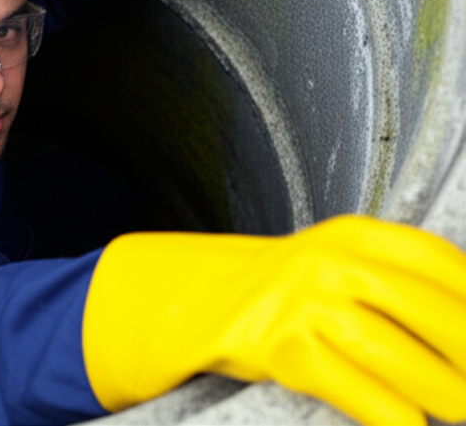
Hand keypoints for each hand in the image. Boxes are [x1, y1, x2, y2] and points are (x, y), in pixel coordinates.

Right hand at [83, 215, 465, 424]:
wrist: (201, 299)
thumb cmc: (290, 290)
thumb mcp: (341, 263)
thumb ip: (399, 282)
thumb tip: (463, 325)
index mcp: (354, 234)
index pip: (440, 262)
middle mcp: (330, 260)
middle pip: (428, 310)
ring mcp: (301, 301)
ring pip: (394, 354)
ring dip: (444, 393)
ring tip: (465, 412)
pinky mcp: (279, 346)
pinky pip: (353, 389)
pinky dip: (392, 417)